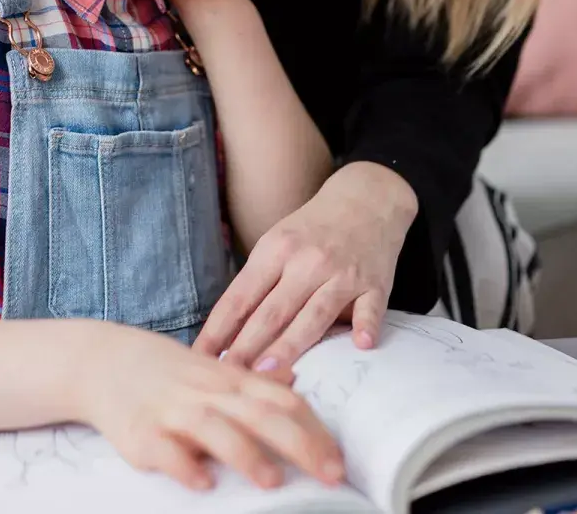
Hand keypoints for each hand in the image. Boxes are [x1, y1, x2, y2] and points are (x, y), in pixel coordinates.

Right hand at [72, 321, 343, 491]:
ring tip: (273, 481)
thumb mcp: (214, 370)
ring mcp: (173, 411)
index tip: (340, 460)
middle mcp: (208, 393)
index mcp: (231, 380)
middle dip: (300, 444)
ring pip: (215, 428)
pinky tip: (202, 483)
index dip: (315, 430)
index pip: (283, 400)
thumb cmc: (167, 372)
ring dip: (246, 454)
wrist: (102, 359)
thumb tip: (296, 384)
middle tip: (330, 474)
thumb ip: (254, 383)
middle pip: (261, 414)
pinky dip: (184, 465)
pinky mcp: (141, 432)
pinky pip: (164, 450)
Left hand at [194, 162, 417, 370]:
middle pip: (272, 311)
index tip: (200, 359)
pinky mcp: (376, 283)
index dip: (218, 330)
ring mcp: (342, 273)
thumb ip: (256, 285)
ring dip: (291, 343)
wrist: (366, 199)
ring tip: (270, 372)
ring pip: (314, 314)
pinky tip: (361, 343)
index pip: (240, 297)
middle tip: (227, 377)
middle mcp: (307, 262)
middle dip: (247, 346)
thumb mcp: (276, 245)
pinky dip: (366, 324)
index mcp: (275, 251)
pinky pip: (370, 307)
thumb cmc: (312, 230)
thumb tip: (224, 334)